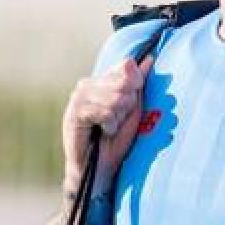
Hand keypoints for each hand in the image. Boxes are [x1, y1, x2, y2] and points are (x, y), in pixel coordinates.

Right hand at [60, 55, 152, 195]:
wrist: (99, 166)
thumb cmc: (117, 138)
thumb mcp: (134, 108)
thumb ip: (138, 83)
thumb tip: (149, 58)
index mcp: (103, 80)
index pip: (127, 65)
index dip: (136, 84)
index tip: (130, 104)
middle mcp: (88, 84)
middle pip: (124, 81)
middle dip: (128, 105)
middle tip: (118, 119)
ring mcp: (79, 97)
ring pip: (116, 98)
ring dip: (119, 117)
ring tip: (110, 127)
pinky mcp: (74, 113)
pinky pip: (105, 112)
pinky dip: (110, 125)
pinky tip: (103, 131)